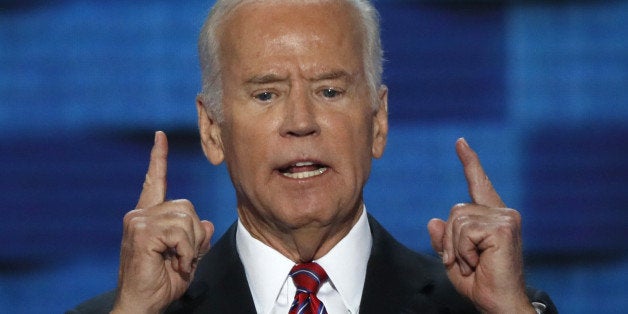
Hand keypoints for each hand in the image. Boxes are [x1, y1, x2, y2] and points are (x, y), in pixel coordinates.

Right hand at [112, 131, 213, 313]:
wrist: (142, 305)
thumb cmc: (160, 284)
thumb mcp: (186, 257)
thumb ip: (195, 237)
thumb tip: (206, 223)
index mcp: (148, 217)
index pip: (154, 182)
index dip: (158, 158)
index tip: (160, 136)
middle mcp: (140, 215)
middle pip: (187, 206)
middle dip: (195, 234)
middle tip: (184, 257)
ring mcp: (138, 221)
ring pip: (187, 218)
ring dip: (191, 245)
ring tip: (177, 262)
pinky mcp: (141, 231)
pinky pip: (181, 232)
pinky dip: (186, 251)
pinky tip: (174, 263)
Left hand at [427, 138, 534, 312]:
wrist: (498, 303)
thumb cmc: (480, 283)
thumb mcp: (453, 259)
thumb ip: (444, 239)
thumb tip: (434, 220)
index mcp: (491, 217)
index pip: (478, 184)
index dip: (469, 163)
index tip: (460, 143)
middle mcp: (502, 213)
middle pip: (455, 210)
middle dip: (450, 239)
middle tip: (464, 261)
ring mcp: (505, 218)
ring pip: (457, 219)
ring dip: (456, 247)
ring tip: (472, 263)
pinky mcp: (503, 227)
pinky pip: (464, 230)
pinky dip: (463, 250)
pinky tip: (477, 262)